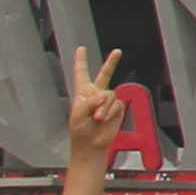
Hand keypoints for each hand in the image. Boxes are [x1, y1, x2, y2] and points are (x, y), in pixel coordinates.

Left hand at [60, 40, 126, 166]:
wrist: (91, 145)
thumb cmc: (80, 132)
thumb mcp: (77, 115)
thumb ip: (89, 102)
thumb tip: (103, 95)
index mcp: (82, 94)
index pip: (81, 74)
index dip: (81, 61)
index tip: (81, 49)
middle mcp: (95, 95)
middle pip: (104, 74)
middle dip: (111, 63)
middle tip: (117, 52)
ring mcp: (106, 102)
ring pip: (110, 94)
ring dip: (104, 107)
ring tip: (98, 117)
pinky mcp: (116, 109)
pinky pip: (117, 104)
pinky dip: (110, 112)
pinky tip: (105, 118)